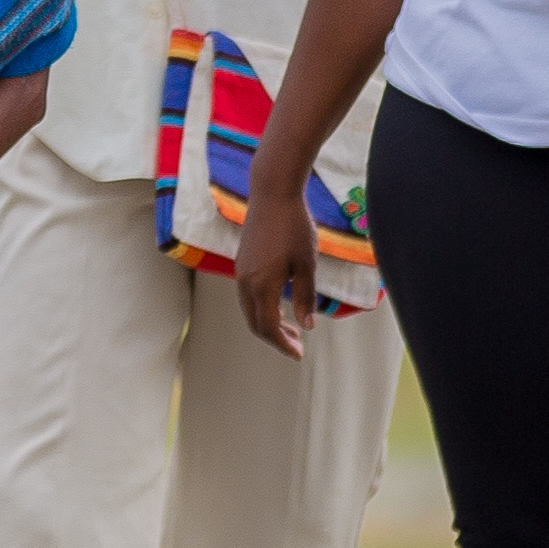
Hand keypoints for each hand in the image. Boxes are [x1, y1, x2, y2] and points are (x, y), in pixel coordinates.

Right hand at [228, 177, 319, 358]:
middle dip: (275, 338)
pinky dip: (262, 307)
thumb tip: (308, 326)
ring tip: (291, 327)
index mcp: (262, 285)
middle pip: (255, 323)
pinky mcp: (242, 262)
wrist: (272, 194)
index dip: (283, 344)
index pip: (268, 327)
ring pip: (249, 309)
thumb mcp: (307, 264)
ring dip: (268, 323)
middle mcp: (246, 282)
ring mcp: (241, 272)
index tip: (299, 353)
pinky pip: (247, 295)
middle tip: (297, 346)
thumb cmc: (294, 227)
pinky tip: (279, 305)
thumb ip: (306, 297)